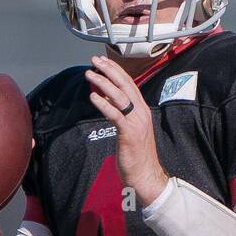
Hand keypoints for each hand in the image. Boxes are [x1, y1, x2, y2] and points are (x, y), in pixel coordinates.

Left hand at [85, 54, 168, 207]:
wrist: (146, 175)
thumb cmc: (137, 156)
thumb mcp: (130, 131)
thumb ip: (121, 115)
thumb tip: (108, 102)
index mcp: (142, 111)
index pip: (129, 84)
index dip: (116, 71)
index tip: (104, 61)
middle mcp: (141, 113)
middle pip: (125, 85)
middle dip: (109, 70)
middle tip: (95, 60)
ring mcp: (136, 122)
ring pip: (119, 96)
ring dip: (103, 83)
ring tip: (89, 74)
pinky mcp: (129, 133)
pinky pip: (115, 114)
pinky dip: (104, 104)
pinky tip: (93, 96)